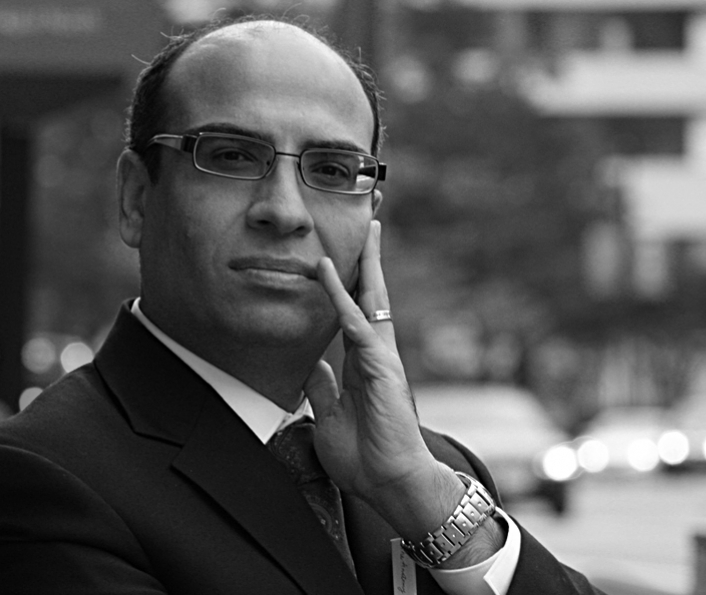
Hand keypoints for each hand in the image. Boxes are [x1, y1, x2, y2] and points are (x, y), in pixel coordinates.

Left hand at [305, 221, 467, 543]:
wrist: (391, 483)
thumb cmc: (366, 458)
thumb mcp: (330, 419)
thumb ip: (324, 391)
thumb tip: (315, 367)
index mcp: (365, 365)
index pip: (357, 314)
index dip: (350, 284)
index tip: (344, 255)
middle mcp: (378, 354)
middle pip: (373, 296)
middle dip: (371, 259)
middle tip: (373, 223)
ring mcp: (383, 358)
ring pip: (372, 300)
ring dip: (366, 263)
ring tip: (369, 228)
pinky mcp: (381, 368)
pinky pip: (357, 325)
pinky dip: (340, 297)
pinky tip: (328, 271)